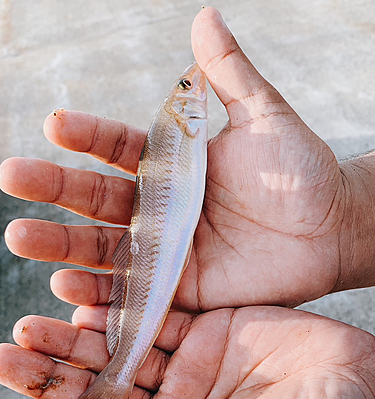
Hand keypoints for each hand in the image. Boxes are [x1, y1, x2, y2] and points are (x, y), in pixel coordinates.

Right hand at [1, 7, 351, 311]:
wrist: (330, 229)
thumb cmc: (300, 171)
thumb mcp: (264, 117)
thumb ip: (229, 74)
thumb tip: (205, 16)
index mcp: (172, 166)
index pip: (117, 148)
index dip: (86, 136)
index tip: (54, 125)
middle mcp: (159, 210)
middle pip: (96, 201)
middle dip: (53, 190)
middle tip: (11, 178)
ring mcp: (166, 253)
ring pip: (104, 250)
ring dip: (62, 246)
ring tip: (22, 238)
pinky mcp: (179, 291)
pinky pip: (134, 296)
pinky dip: (100, 297)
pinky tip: (67, 291)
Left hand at [1, 305, 374, 398]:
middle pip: (102, 396)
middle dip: (55, 375)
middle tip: (11, 351)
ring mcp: (194, 371)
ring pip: (123, 352)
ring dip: (79, 339)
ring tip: (35, 324)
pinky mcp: (214, 331)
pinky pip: (159, 317)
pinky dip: (127, 310)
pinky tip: (92, 300)